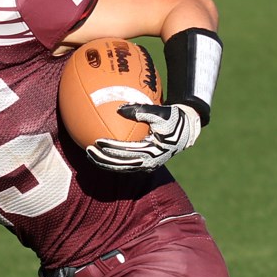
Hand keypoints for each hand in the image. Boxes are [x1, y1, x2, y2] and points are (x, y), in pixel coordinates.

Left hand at [86, 103, 201, 171]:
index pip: (127, 151)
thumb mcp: (160, 112)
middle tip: (88, 150)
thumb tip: (119, 109)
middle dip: (103, 159)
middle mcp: (150, 162)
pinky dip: (111, 161)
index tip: (97, 141)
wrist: (187, 129)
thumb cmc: (173, 118)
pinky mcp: (145, 164)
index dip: (111, 148)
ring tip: (89, 154)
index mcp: (153, 151)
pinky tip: (100, 154)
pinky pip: (125, 165)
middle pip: (121, 164)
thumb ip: (140, 111)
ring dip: (104, 162)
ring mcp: (147, 165)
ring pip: (121, 168)